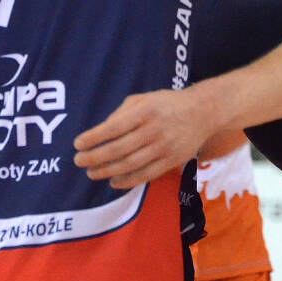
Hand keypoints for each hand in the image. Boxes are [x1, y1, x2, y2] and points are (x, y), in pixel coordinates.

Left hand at [73, 87, 215, 189]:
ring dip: (107, 171)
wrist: (203, 112)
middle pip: (118, 149)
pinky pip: (145, 175)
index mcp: (145, 111)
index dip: (93, 138)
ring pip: (130, 165)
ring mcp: (163, 148)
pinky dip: (127, 181)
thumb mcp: (144, 98)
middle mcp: (153, 130)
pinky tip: (113, 182)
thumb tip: (102, 130)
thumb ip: (122, 112)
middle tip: (79, 161)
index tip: (78, 144)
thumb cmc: (167, 103)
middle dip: (94, 157)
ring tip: (91, 172)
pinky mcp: (171, 161)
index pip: (113, 127)